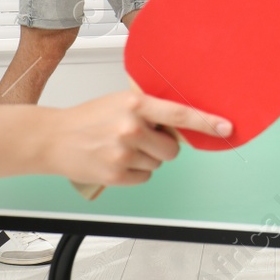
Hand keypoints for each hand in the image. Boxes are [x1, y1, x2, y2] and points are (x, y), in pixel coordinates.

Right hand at [43, 90, 231, 186]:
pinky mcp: (116, 175)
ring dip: (146, 158)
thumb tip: (182, 121)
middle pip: (173, 148)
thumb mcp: (121, 101)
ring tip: (121, 147)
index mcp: (136, 104)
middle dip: (162, 145)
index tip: (227, 128)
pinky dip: (135, 173)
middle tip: (139, 138)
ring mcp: (123, 153)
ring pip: (159, 163)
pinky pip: (145, 177)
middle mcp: (132, 128)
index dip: (207, 122)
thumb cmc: (88, 118)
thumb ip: (151, 109)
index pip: (181, 114)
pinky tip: (117, 161)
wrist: (52, 138)